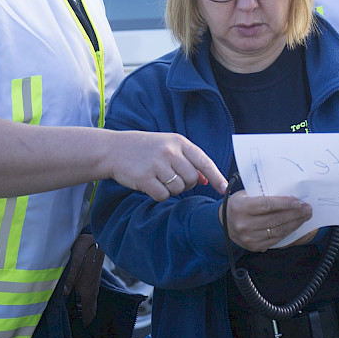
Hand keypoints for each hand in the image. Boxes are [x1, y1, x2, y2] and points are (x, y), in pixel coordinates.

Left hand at [61, 232, 103, 325]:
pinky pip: (90, 296)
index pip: (87, 314)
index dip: (82, 324)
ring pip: (90, 304)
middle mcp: (92, 291)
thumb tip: (64, 295)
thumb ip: (69, 279)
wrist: (97, 237)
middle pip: (90, 312)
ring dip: (84, 311)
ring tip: (72, 315)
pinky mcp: (93, 279)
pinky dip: (84, 302)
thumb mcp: (74, 263)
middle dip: (83, 320)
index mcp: (87, 290)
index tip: (75, 331)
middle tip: (73, 326)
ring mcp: (94, 285)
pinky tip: (75, 299)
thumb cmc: (84, 249)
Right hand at [109, 130, 228, 201]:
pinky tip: (150, 185)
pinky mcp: (145, 178)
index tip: (225, 189)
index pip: (204, 161)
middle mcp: (170, 152)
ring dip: (171, 189)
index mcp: (179, 142)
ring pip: (179, 189)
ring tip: (158, 178)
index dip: (217, 177)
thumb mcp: (168, 146)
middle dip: (186, 184)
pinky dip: (159, 195)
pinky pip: (163, 196)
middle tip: (172, 178)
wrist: (113, 149)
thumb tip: (207, 179)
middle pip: (192, 179)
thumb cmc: (144, 148)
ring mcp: (157, 165)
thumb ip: (188, 160)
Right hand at [219, 190, 312, 251]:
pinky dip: (288, 232)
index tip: (298, 201)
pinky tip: (295, 225)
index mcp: (240, 207)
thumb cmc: (238, 205)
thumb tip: (288, 193)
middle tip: (307, 208)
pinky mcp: (254, 246)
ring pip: (278, 230)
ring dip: (295, 223)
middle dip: (295, 213)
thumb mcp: (245, 194)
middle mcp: (243, 224)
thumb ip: (262, 194)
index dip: (285, 203)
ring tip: (305, 216)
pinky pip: (275, 239)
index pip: (267, 205)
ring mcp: (248, 238)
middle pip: (275, 219)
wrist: (224, 223)